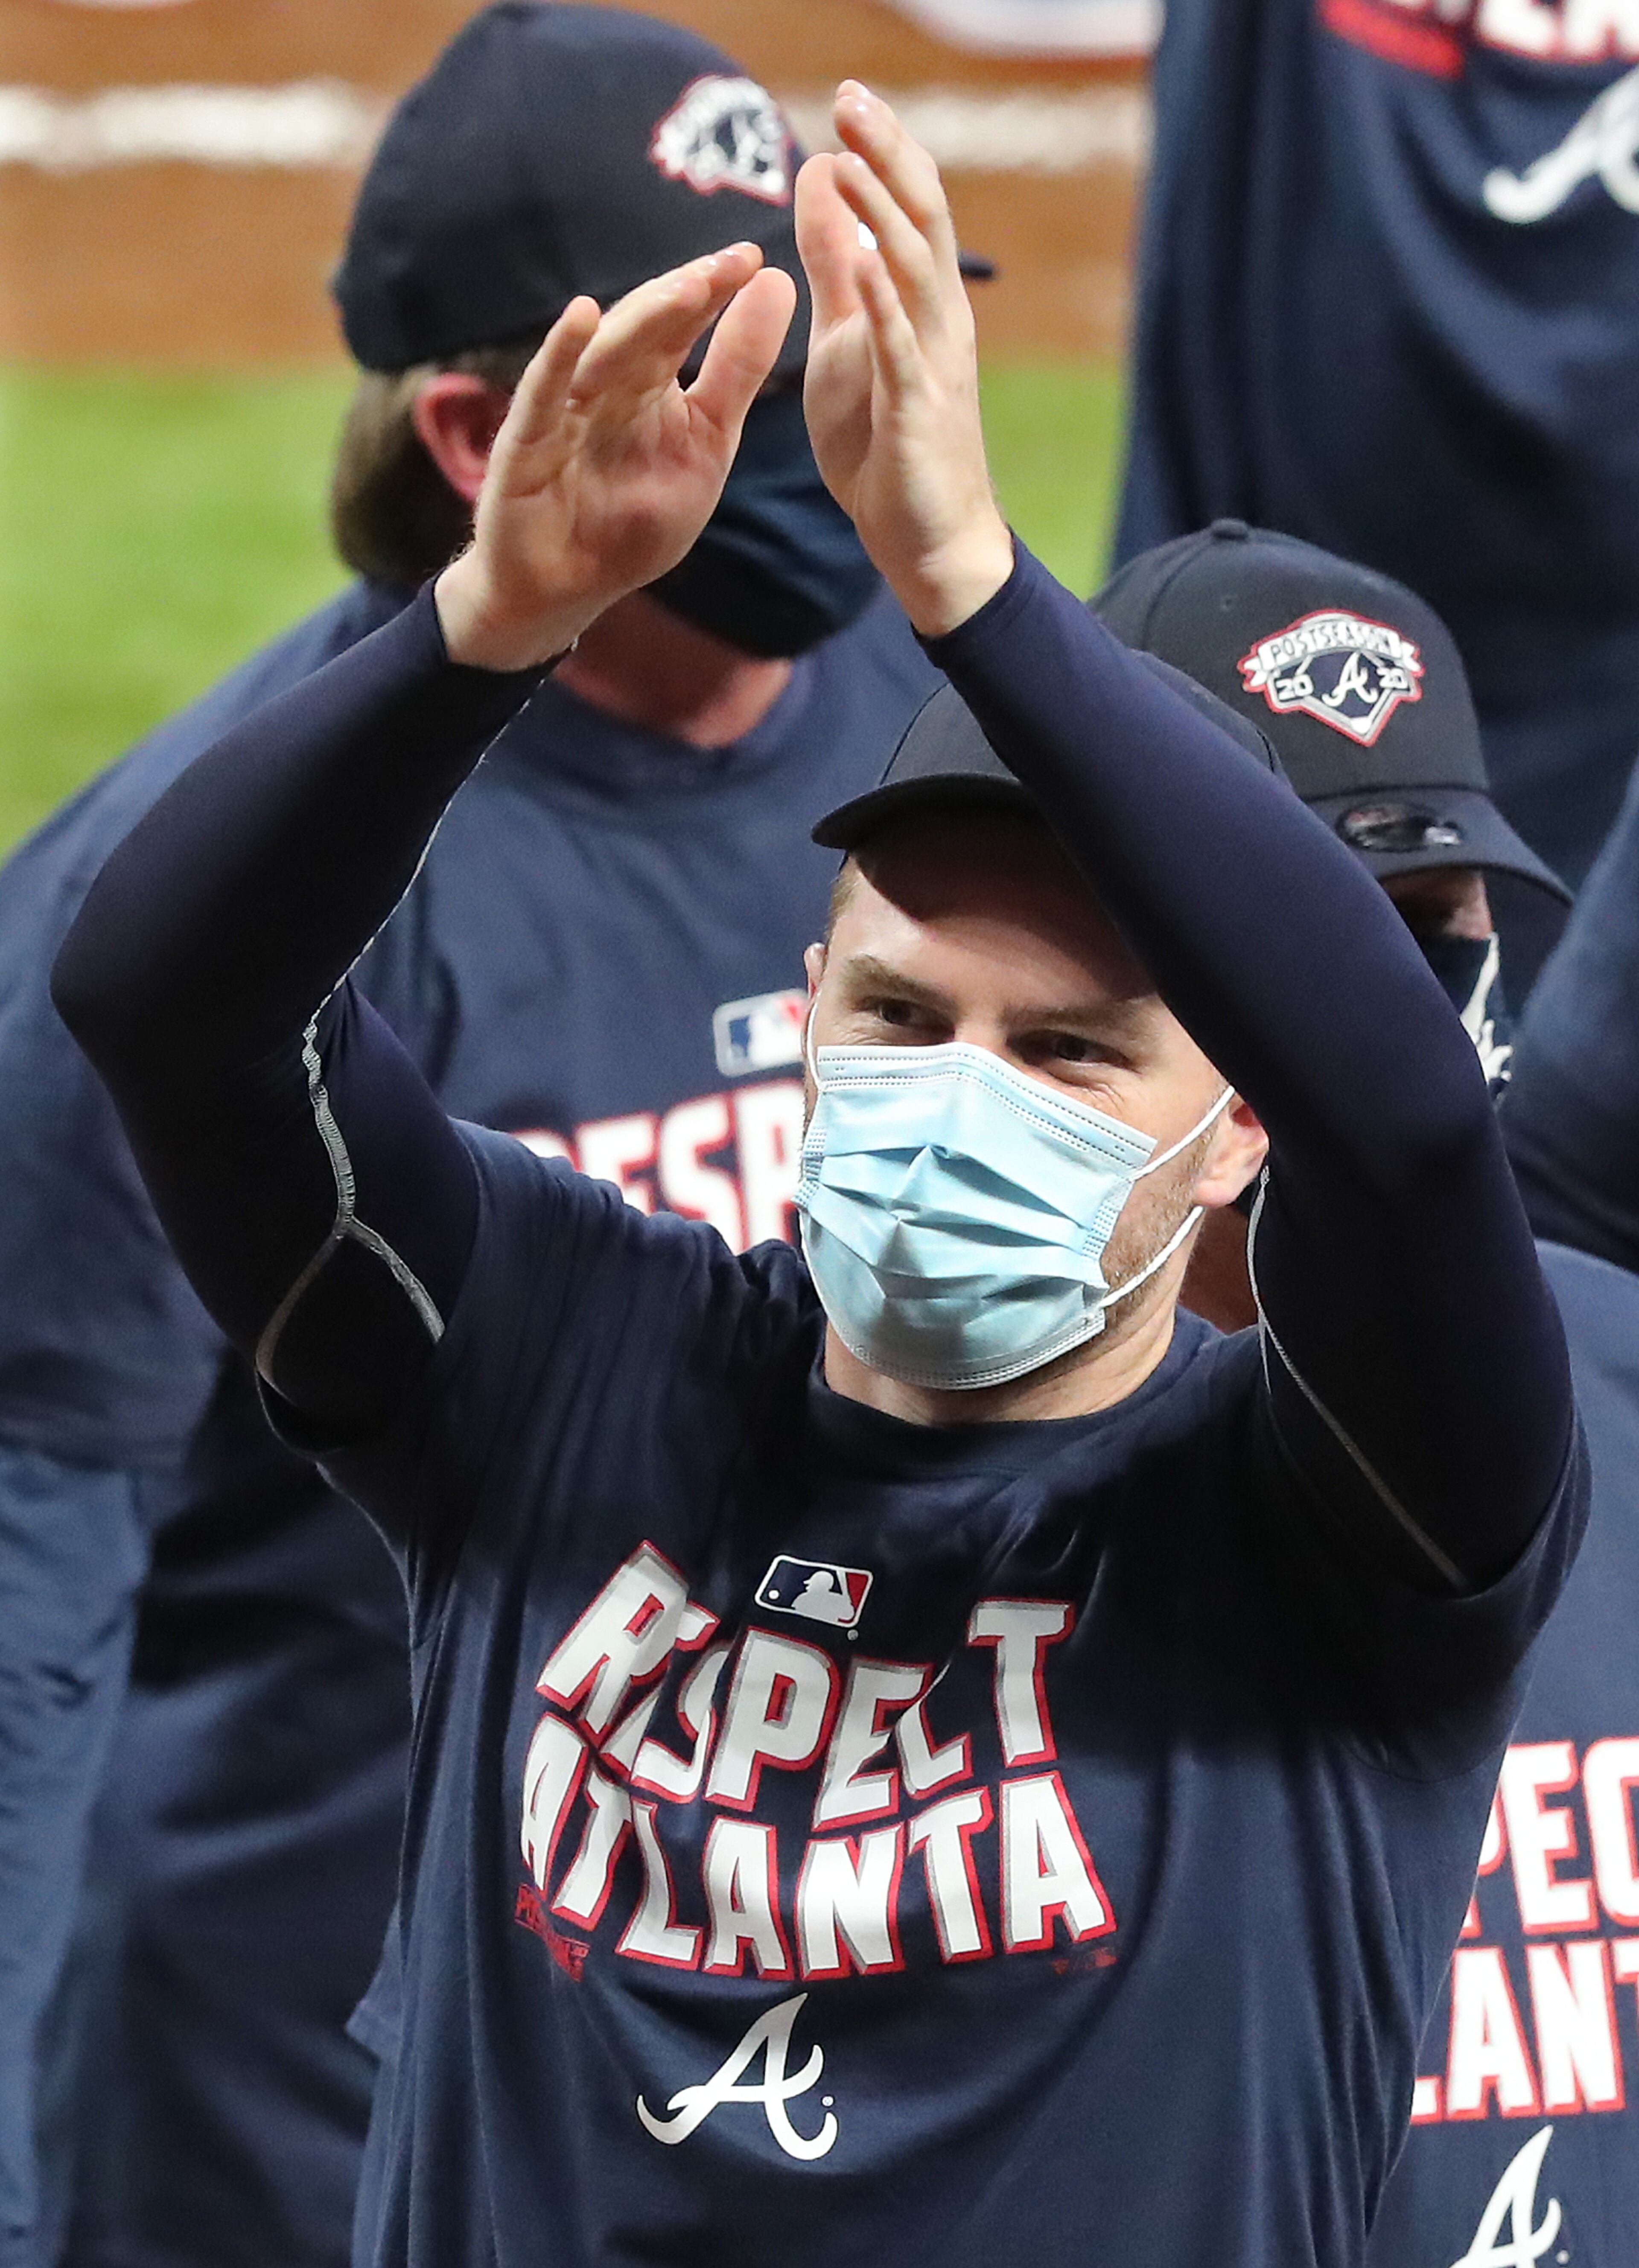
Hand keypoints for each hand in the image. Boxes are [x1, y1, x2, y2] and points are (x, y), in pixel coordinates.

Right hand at [436, 246, 795, 670]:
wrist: (568, 588)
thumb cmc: (633, 523)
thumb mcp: (707, 447)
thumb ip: (736, 373)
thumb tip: (777, 283)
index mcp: (650, 383)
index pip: (684, 324)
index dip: (715, 291)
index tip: (753, 258)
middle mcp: (607, 383)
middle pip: (648, 327)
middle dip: (688, 295)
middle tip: (731, 265)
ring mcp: (565, 407)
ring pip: (606, 351)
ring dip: (644, 317)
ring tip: (689, 288)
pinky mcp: (527, 439)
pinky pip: (545, 390)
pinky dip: (560, 354)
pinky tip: (580, 317)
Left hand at [795, 84, 1013, 638]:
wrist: (926, 539)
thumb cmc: (883, 443)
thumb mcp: (845, 337)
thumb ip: (835, 262)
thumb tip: (822, 181)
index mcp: (919, 302)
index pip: (908, 208)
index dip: (883, 151)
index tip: (848, 99)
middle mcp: (938, 320)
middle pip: (921, 219)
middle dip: (888, 157)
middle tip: (852, 98)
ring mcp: (933, 364)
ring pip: (916, 271)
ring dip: (884, 213)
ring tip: (851, 158)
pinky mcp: (917, 411)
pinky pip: (901, 349)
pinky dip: (885, 304)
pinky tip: (864, 263)